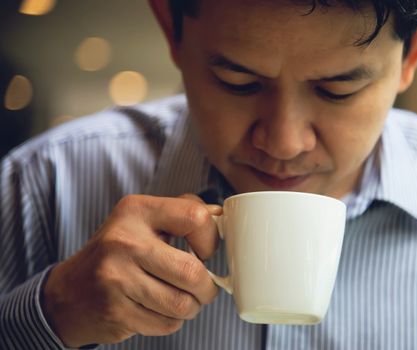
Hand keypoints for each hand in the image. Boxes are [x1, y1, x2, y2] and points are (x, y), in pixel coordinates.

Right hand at [42, 194, 220, 346]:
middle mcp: (124, 241)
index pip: (195, 217)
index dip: (210, 238)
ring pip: (182, 303)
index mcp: (136, 211)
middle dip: (206, 287)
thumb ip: (181, 213)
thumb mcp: (143, 220)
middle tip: (203, 288)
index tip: (204, 251)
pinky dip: (172, 321)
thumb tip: (220, 217)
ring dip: (191, 307)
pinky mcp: (116, 311)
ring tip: (181, 299)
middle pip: (192, 271)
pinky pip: (167, 323)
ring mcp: (117, 278)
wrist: (69, 293)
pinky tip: (159, 310)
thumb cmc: (118, 252)